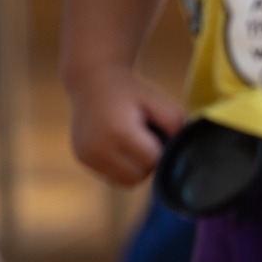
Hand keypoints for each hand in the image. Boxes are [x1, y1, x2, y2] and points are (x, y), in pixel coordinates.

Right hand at [67, 66, 182, 186]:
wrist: (92, 79)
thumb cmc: (131, 91)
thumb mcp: (160, 100)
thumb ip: (176, 126)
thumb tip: (179, 154)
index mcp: (118, 132)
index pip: (153, 160)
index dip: (160, 148)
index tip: (156, 131)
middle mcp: (97, 148)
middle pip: (138, 176)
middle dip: (148, 161)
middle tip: (145, 137)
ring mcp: (86, 155)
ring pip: (125, 182)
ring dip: (135, 168)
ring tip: (133, 142)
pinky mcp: (81, 158)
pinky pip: (111, 177)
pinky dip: (121, 167)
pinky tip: (120, 145)